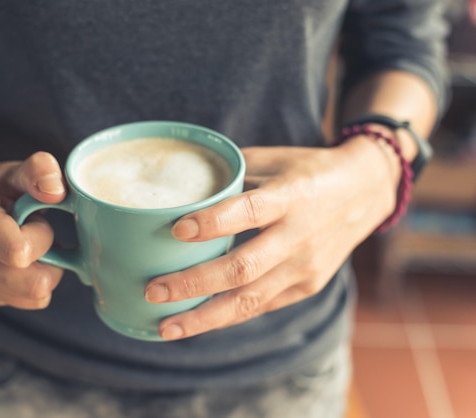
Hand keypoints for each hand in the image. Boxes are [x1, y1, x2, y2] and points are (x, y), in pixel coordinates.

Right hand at [0, 152, 65, 308]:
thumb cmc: (2, 189)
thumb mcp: (18, 171)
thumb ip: (40, 170)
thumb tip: (57, 190)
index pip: (18, 252)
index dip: (42, 238)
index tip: (38, 221)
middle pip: (33, 285)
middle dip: (49, 263)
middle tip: (41, 241)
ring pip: (34, 297)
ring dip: (43, 274)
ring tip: (30, 250)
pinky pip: (26, 303)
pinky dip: (32, 286)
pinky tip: (21, 265)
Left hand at [145, 138, 399, 339]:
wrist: (364, 192)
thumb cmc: (308, 171)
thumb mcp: (274, 160)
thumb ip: (231, 174)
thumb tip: (181, 185)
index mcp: (291, 196)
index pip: (248, 211)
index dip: (212, 223)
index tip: (175, 230)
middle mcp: (299, 236)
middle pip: (242, 269)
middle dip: (193, 284)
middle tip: (152, 291)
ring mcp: (305, 267)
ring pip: (249, 301)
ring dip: (204, 317)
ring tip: (165, 328)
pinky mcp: (307, 287)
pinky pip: (261, 307)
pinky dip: (226, 316)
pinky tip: (196, 322)